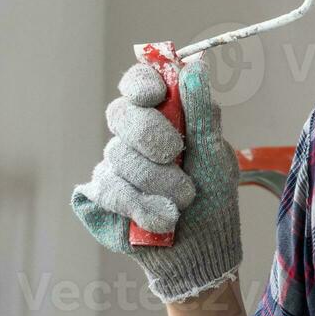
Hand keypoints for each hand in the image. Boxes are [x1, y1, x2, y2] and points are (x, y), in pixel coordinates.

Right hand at [72, 58, 244, 303]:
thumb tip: (196, 65)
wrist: (202, 250)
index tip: (155, 94)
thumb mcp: (215, 154)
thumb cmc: (212, 199)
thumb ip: (201, 113)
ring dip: (157, 181)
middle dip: (151, 135)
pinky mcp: (99, 198)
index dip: (141, 83)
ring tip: (183, 201)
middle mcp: (132, 138)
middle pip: (120, 114)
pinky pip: (109, 189)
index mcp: (162, 119)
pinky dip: (141, 205)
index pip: (138, 85)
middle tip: (176, 155)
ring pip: (117, 155)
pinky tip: (162, 219)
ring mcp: (113, 167)